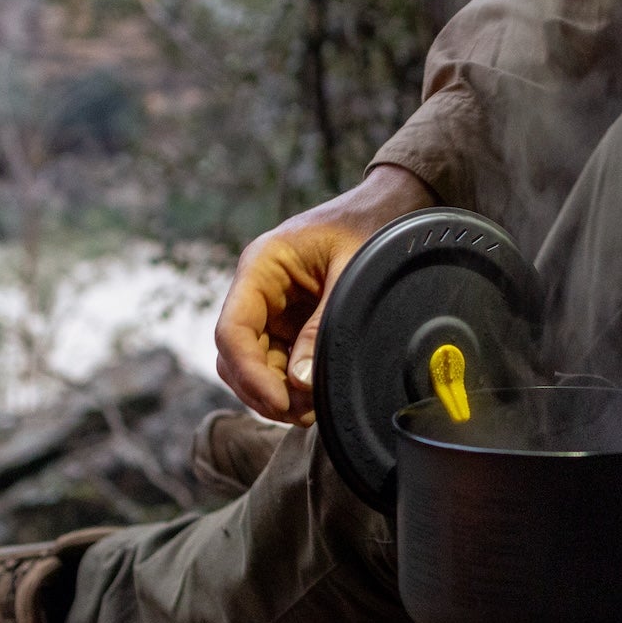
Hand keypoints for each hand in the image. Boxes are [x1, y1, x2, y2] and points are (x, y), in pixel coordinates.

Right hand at [212, 165, 435, 422]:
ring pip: (250, 366)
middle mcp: (257, 289)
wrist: (389, 209)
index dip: (249, 373)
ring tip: (311, 410)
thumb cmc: (370, 228)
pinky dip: (288, 387)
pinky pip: (275, 364)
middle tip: (302, 414)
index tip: (279, 401)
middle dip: (262, 390)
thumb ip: (324, 327)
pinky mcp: (288, 325)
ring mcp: (270, 309)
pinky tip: (314, 399)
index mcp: (262, 266)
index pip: (232, 330)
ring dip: (274, 394)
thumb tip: (300, 383)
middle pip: (234, 355)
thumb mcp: (352, 273)